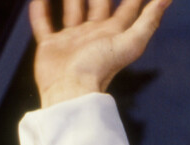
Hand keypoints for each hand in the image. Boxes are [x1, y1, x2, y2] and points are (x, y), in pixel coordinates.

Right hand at [29, 0, 172, 106]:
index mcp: (112, 33)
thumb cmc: (100, 68)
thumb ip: (149, 20)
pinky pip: (44, 24)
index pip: (127, 8)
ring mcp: (71, 40)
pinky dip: (40, 11)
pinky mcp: (50, 46)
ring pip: (72, 11)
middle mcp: (92, 35)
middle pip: (98, 5)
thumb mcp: (131, 42)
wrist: (70, 91)